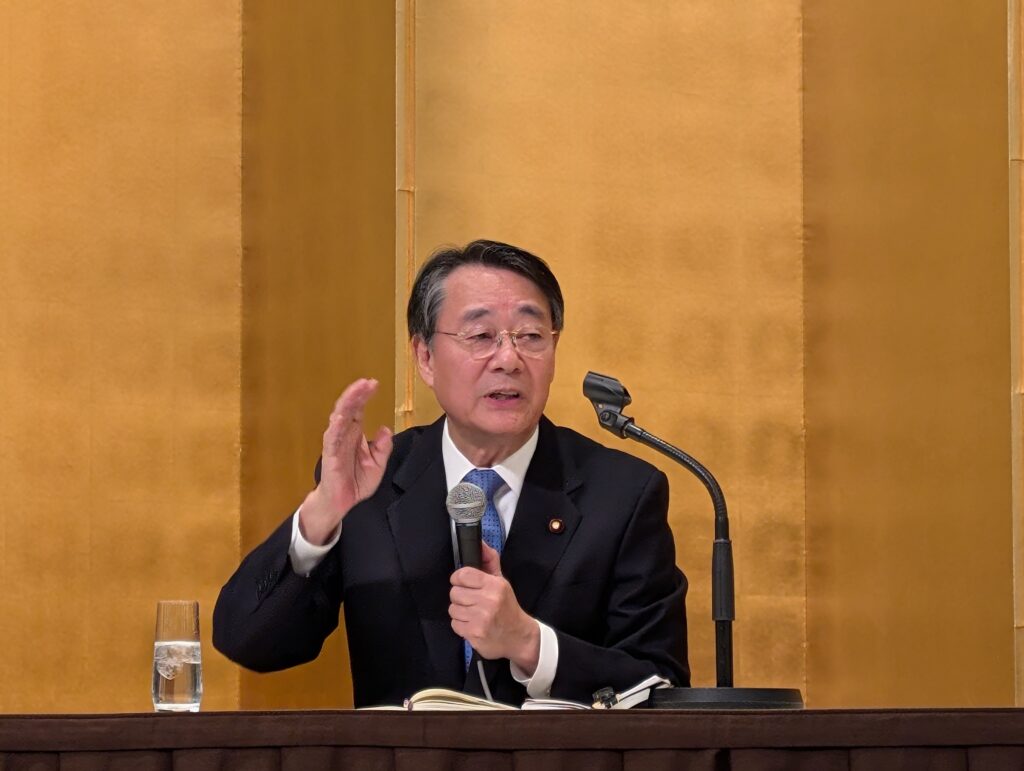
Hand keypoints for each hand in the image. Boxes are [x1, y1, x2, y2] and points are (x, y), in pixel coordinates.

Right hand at [299, 378, 392, 544]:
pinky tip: (341, 415)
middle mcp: (344, 435)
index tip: (374, 383)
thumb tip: (386, 429)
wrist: (341, 502)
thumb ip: (383, 447)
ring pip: (340, 418)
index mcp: (355, 434)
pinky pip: (332, 438)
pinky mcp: (330, 455)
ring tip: (356, 391)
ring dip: (347, 403)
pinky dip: (336, 425)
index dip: (364, 396)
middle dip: (357, 394)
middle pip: (349, 409)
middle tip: (367, 381)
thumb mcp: (378, 464)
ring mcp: (335, 443)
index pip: (359, 410)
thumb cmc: (356, 481)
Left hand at [449, 542, 539, 674]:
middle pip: (454, 592)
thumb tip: (480, 543)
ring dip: (460, 611)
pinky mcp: (474, 633)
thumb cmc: (507, 607)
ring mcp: (481, 618)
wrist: (519, 636)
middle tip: (471, 600)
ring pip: (453, 609)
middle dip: (460, 597)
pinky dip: (461, 625)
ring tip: (473, 613)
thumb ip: (490, 561)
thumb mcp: (501, 581)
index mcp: (495, 585)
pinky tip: (473, 624)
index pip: (463, 574)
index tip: (463, 583)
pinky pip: (455, 624)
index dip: (458, 578)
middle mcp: (488, 601)